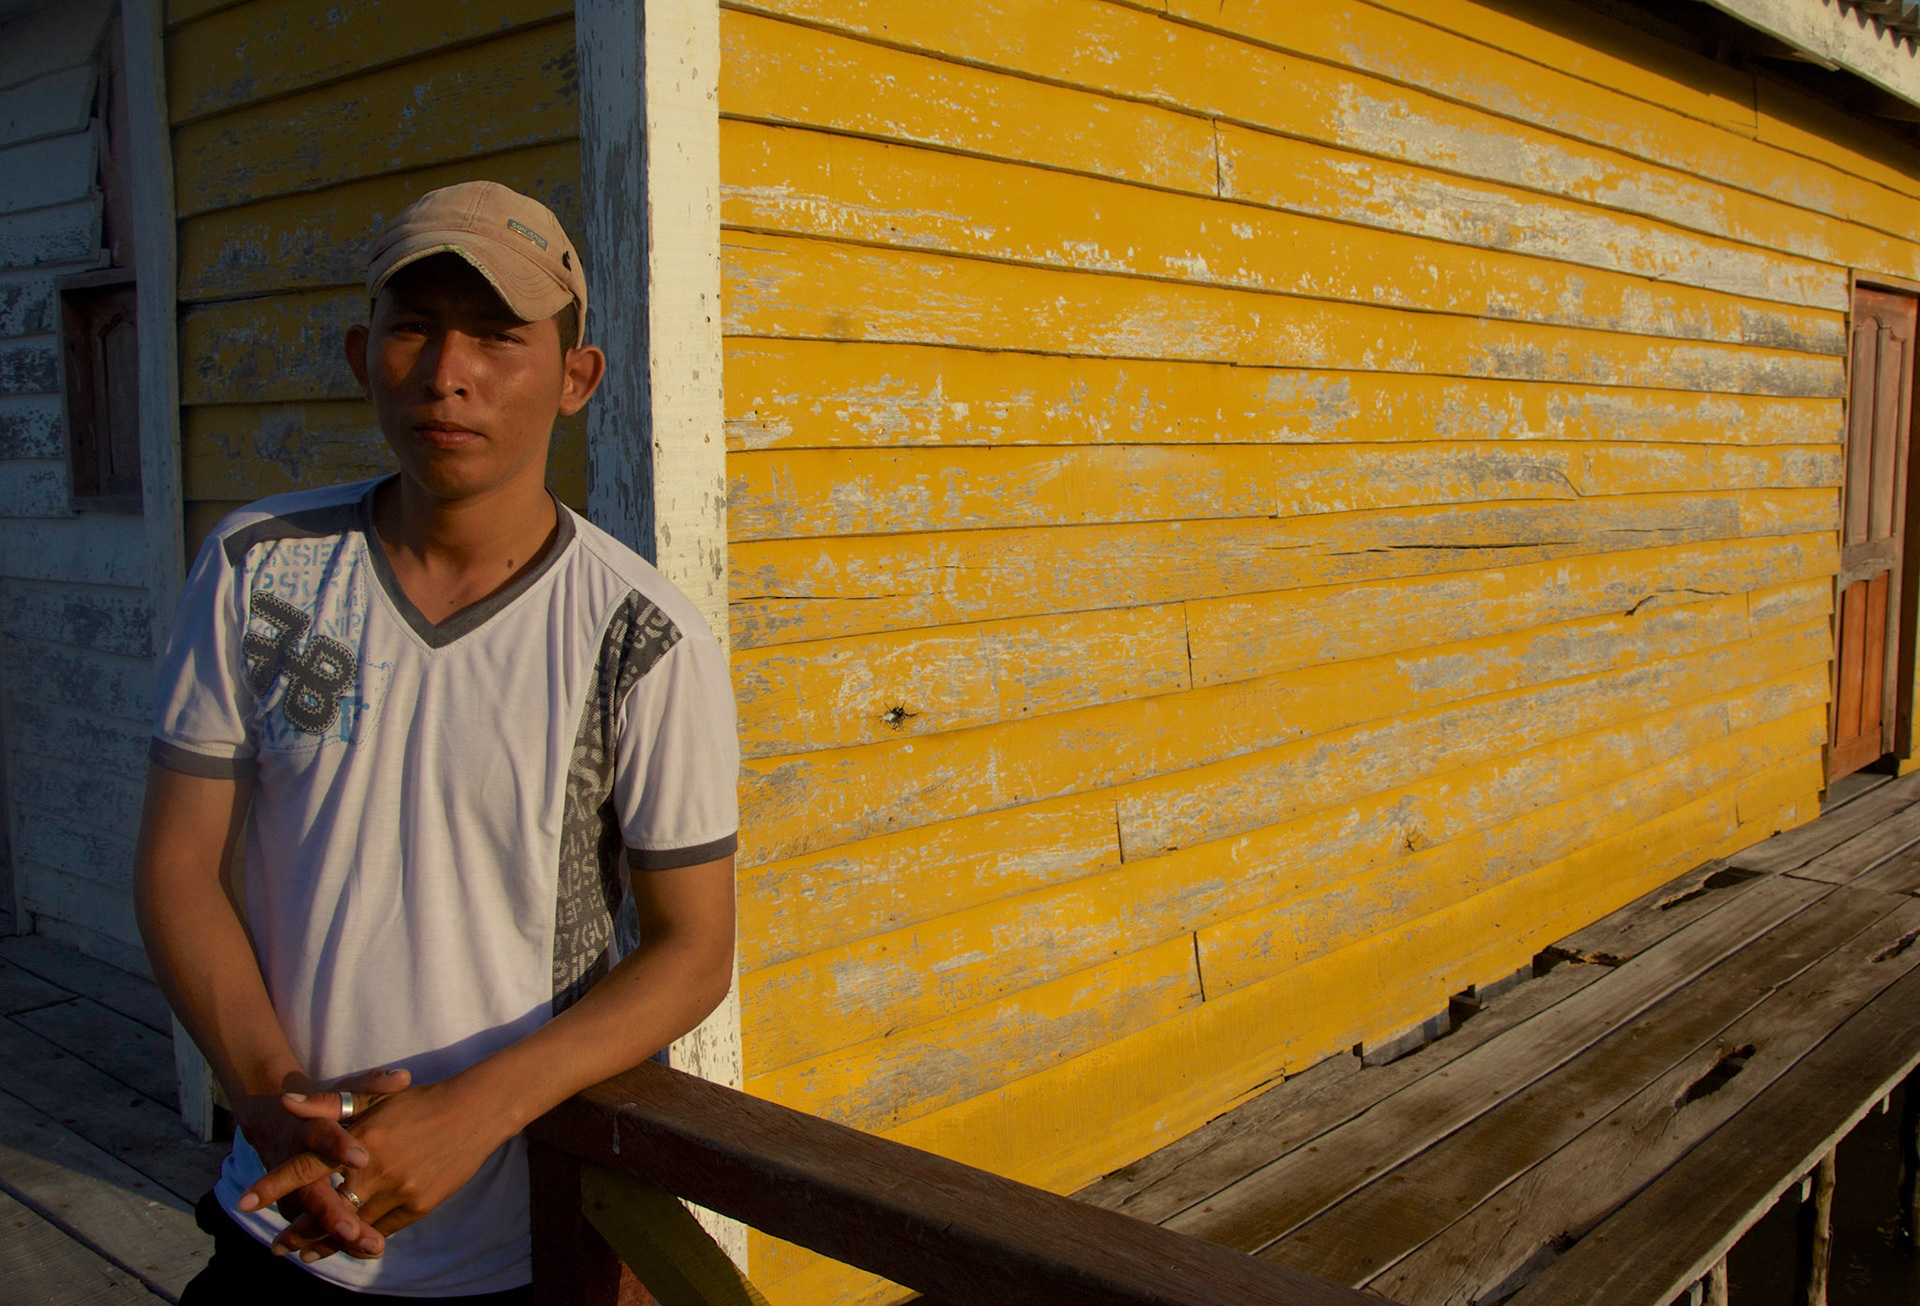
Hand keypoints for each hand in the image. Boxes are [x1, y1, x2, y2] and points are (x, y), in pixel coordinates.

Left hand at [240, 1075, 515, 1258]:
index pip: (306, 1167)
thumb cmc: (418, 1102)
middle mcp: (376, 1168)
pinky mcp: (419, 1206)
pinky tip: (348, 1243)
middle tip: (275, 1247)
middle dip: (296, 1230)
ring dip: (325, 1241)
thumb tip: (287, 1102)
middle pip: (325, 1208)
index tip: (244, 1203)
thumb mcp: (373, 1098)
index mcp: (361, 1139)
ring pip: (353, 1225)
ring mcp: (399, 1190)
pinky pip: (382, 1229)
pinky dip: (361, 1237)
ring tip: (303, 1253)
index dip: (273, 1186)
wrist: (475, 1112)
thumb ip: (328, 1104)